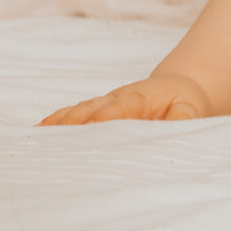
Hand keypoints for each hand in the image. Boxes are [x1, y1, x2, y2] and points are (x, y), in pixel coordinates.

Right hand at [38, 71, 215, 126]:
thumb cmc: (183, 103)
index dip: (105, 118)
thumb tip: (173, 131)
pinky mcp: (95, 112)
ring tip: (38, 138)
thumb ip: (183, 121)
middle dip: (73, 124)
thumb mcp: (191, 110)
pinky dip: (56, 124)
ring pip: (77, 112)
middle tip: (55, 142)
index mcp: (139, 99)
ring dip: (60, 125)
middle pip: (90, 110)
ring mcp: (102, 105)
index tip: (92, 127)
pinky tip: (38, 133)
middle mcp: (115, 100)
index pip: (119, 109)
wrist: (178, 88)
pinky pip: (72, 116)